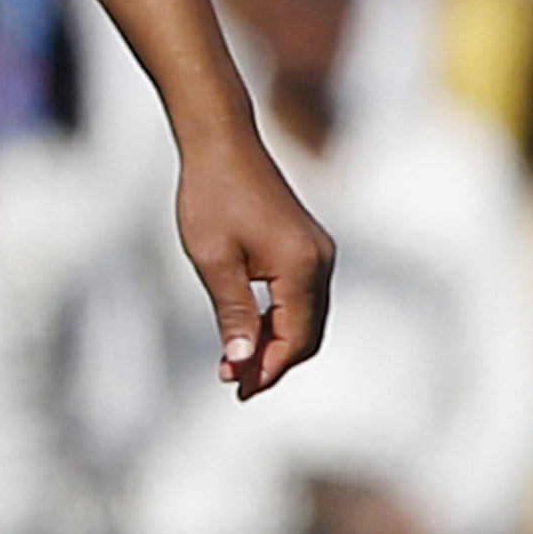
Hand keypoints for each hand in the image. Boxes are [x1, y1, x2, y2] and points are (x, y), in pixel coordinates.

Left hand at [176, 127, 334, 401]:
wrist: (222, 143)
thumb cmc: (211, 196)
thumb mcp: (213, 260)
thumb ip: (232, 313)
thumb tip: (242, 361)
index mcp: (301, 267)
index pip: (295, 338)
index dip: (268, 370)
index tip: (237, 390)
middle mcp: (321, 261)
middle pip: (307, 334)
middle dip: (273, 362)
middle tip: (233, 383)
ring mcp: (318, 252)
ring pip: (306, 317)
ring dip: (275, 343)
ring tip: (235, 363)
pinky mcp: (307, 246)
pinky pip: (302, 297)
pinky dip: (279, 319)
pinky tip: (248, 330)